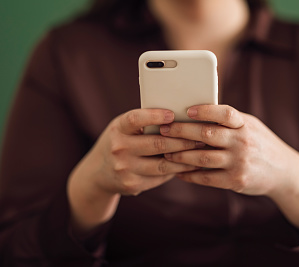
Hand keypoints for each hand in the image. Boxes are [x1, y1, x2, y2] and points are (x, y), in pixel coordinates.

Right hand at [67, 108, 200, 232]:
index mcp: (118, 129)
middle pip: (157, 144)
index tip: (172, 115)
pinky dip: (176, 170)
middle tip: (200, 136)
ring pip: (163, 164)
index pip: (136, 119)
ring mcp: (125, 169)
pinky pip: (161, 177)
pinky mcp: (133, 184)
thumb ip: (144, 123)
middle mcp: (119, 148)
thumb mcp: (123, 128)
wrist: (97, 173)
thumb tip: (179, 117)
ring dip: (185, 158)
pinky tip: (189, 165)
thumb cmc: (119, 142)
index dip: (155, 116)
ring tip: (199, 151)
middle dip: (182, 140)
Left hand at [159, 104, 298, 231]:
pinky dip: (190, 176)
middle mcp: (243, 142)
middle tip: (163, 130)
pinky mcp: (236, 181)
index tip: (186, 110)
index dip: (205, 110)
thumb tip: (194, 110)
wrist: (284, 172)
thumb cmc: (259, 143)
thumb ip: (228, 120)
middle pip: (207, 134)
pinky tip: (178, 173)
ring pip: (203, 158)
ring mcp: (239, 162)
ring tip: (166, 153)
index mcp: (245, 124)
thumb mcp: (250, 126)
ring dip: (181, 156)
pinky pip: (207, 178)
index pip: (225, 113)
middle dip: (182, 132)